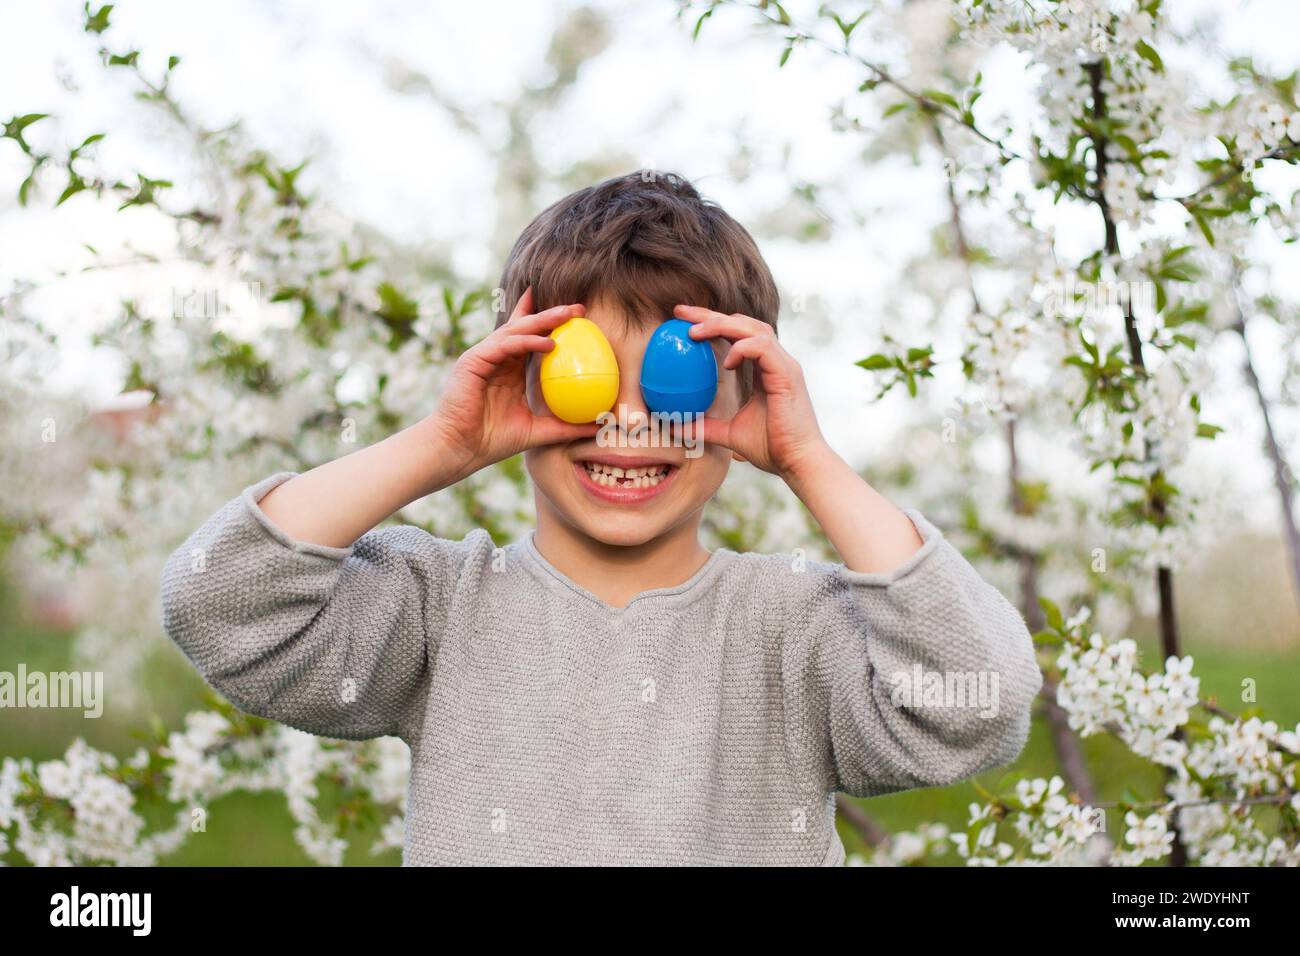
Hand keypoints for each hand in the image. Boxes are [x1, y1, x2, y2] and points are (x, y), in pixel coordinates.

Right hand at [430, 287, 598, 476]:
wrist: (459, 449)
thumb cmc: (492, 441)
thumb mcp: (538, 431)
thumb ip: (566, 426)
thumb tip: (599, 425)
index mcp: (508, 370)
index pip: (531, 340)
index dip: (550, 325)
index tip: (578, 317)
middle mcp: (496, 359)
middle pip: (525, 328)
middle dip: (551, 315)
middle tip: (578, 308)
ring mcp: (483, 357)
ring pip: (516, 330)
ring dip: (543, 320)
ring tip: (568, 314)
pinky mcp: (473, 361)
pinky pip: (504, 345)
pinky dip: (526, 341)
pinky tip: (549, 343)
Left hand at [675, 304, 830, 480]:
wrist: (798, 463)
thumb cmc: (771, 448)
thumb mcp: (730, 434)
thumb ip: (706, 426)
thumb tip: (676, 426)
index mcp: (765, 369)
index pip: (738, 334)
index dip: (711, 323)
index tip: (683, 321)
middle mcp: (776, 361)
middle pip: (743, 323)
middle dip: (711, 315)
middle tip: (681, 313)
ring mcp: (784, 365)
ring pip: (754, 328)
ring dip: (722, 325)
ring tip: (695, 332)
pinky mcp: (787, 375)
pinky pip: (763, 348)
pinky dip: (743, 348)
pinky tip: (726, 361)